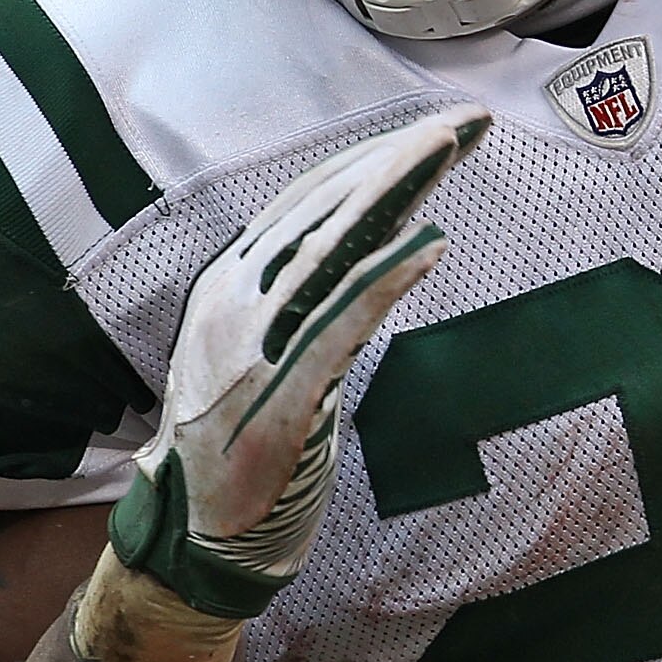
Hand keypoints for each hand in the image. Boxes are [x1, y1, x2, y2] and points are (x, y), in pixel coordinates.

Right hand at [103, 108, 486, 623]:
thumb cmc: (241, 446)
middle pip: (325, 209)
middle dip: (397, 157)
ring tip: (448, 148)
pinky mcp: (278, 396)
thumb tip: (371, 249)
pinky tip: (432, 246)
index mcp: (228, 285)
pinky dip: (386, 279)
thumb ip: (305, 300)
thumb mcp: (264, 353)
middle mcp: (232, 302)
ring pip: (332, 249)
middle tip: (462, 120)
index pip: (307, 200)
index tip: (434, 130)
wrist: (198, 541)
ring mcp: (249, 347)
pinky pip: (339, 325)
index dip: (372, 157)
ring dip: (395, 192)